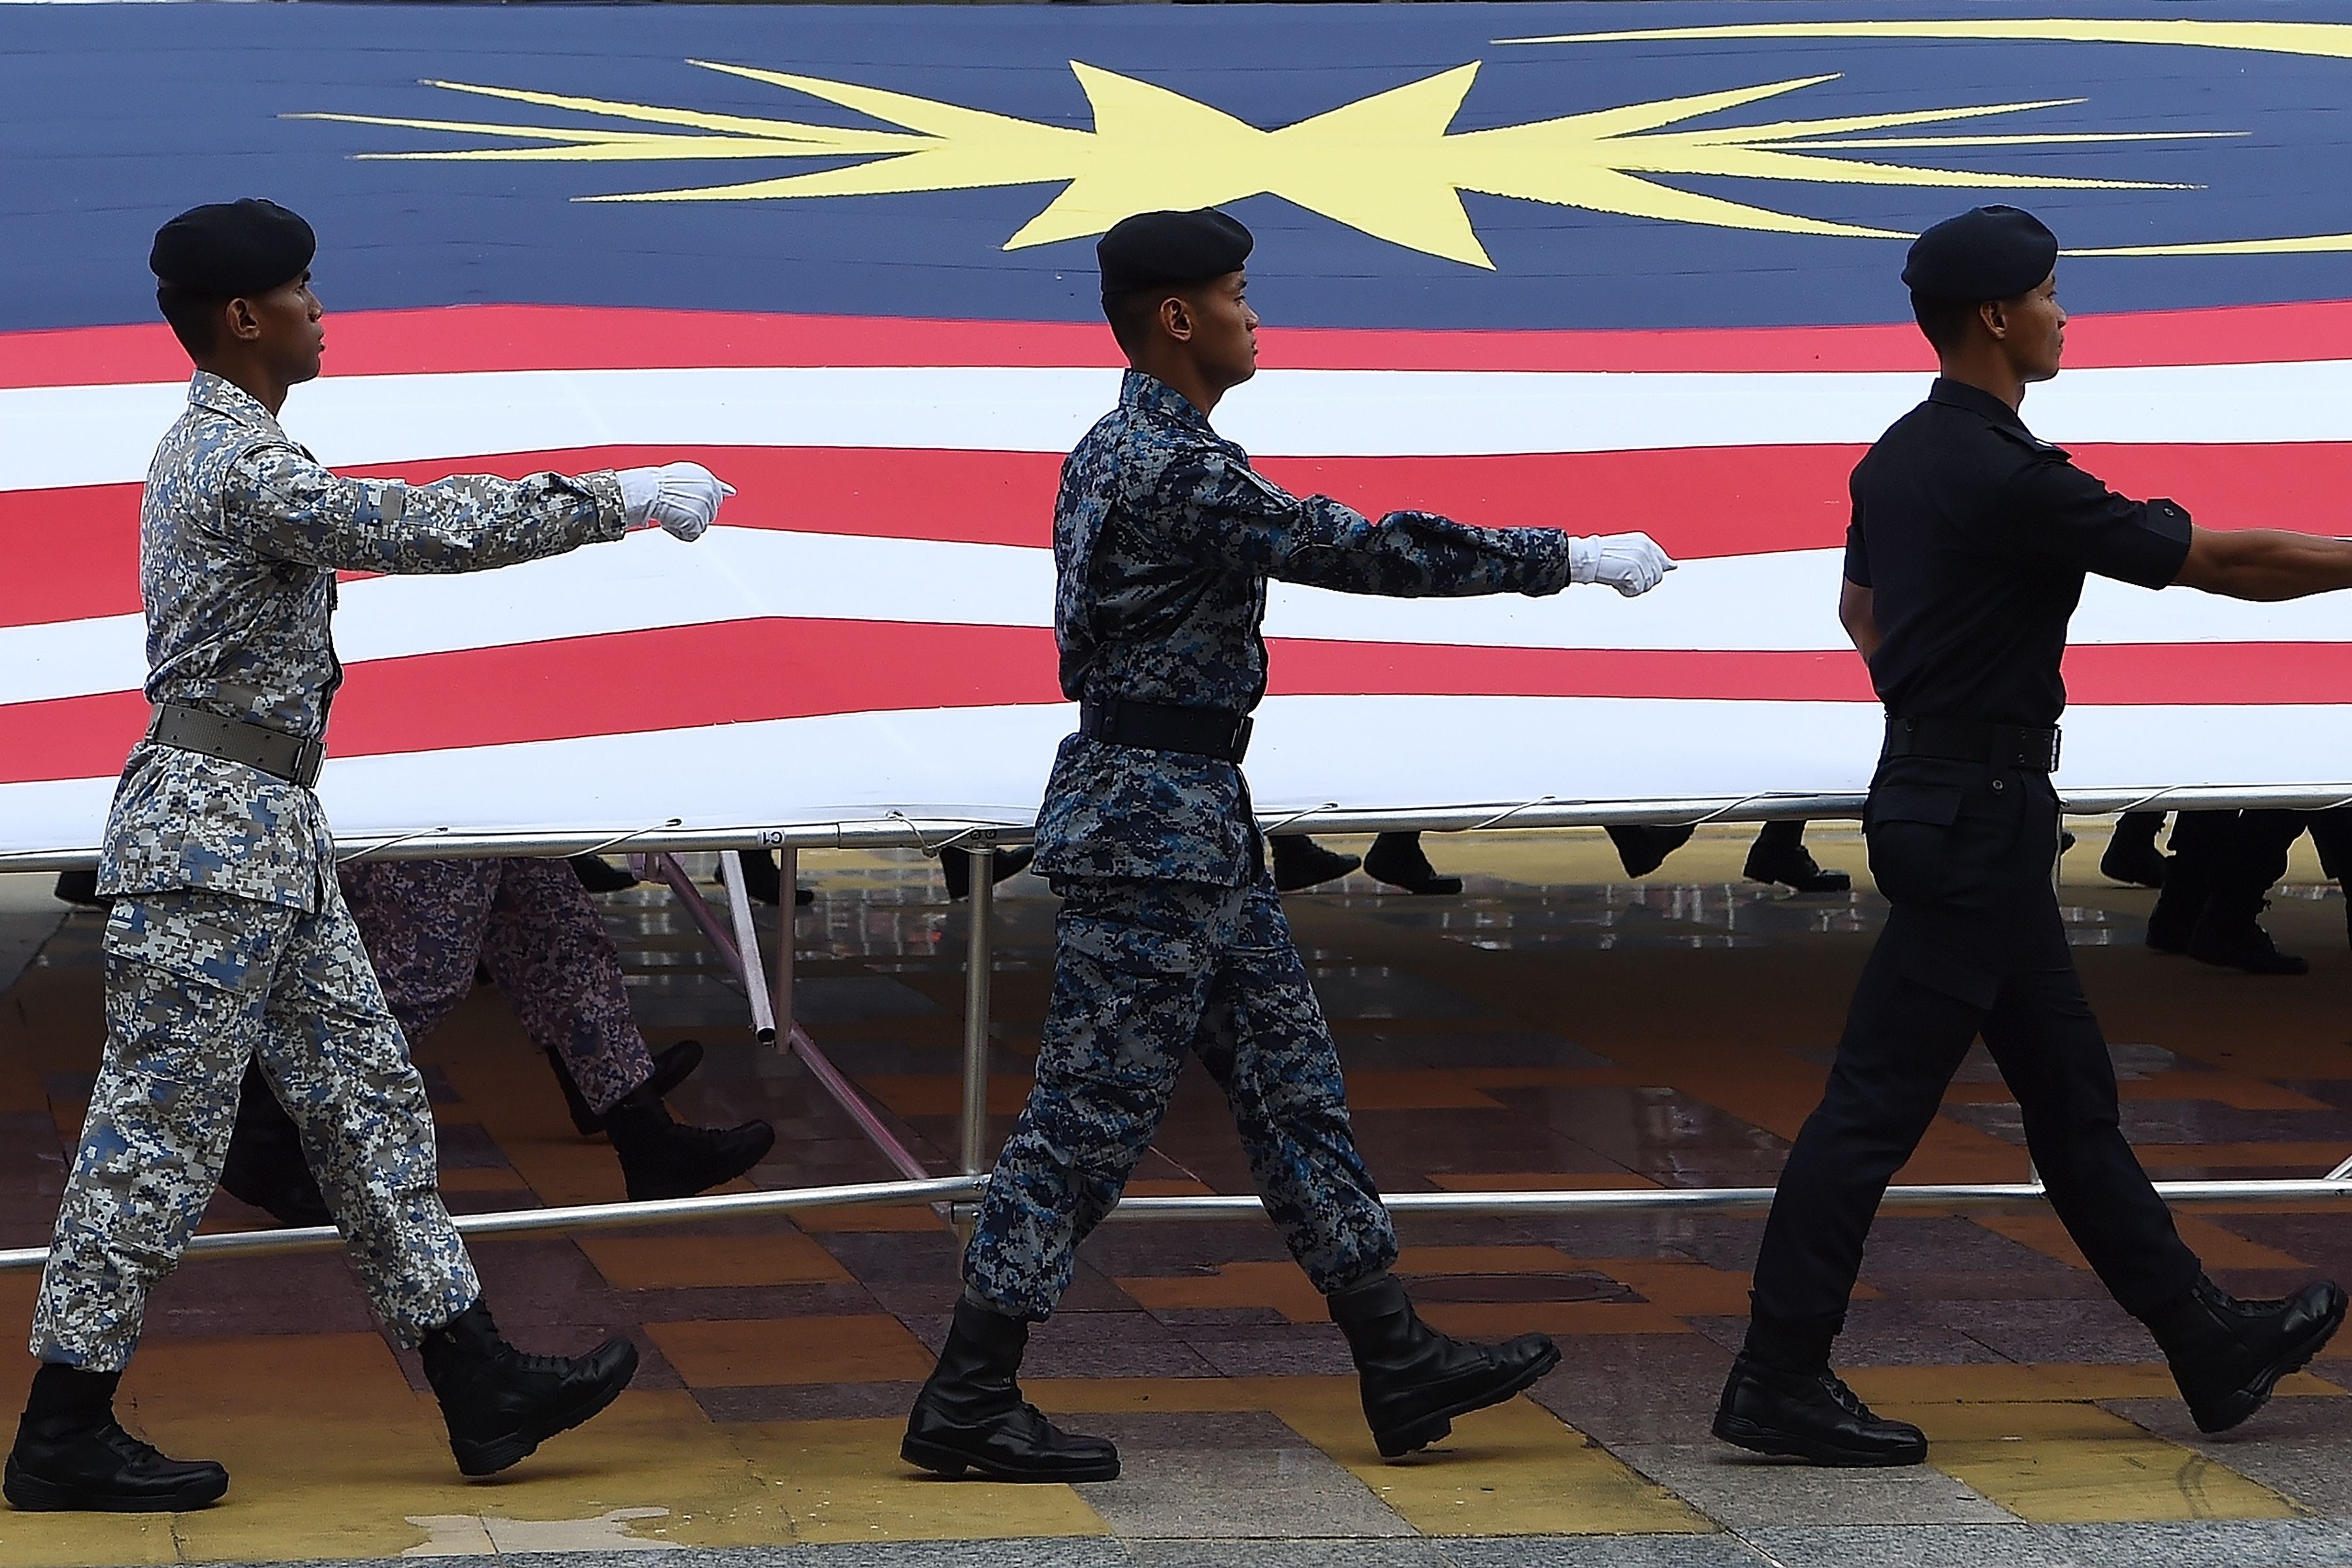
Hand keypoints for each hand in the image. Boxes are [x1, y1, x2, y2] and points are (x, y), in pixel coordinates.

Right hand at [618, 462, 733, 540]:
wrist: (649, 491)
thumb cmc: (659, 484)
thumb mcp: (686, 475)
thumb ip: (709, 483)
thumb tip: (731, 491)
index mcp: (707, 479)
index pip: (718, 493)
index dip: (708, 503)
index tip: (710, 506)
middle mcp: (710, 491)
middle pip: (709, 514)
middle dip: (694, 515)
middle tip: (676, 509)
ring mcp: (706, 506)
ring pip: (700, 526)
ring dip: (685, 524)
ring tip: (670, 513)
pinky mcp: (698, 520)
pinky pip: (691, 536)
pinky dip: (679, 533)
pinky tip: (669, 522)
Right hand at [1569, 532, 1674, 596]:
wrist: (1586, 558)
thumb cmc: (1602, 557)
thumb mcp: (1631, 554)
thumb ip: (1653, 559)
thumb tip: (1673, 566)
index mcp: (1645, 542)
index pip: (1662, 562)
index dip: (1651, 573)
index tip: (1638, 576)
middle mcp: (1645, 548)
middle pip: (1657, 576)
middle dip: (1643, 582)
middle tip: (1625, 578)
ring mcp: (1640, 558)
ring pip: (1649, 584)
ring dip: (1634, 587)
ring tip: (1620, 580)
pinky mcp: (1634, 569)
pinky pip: (1638, 589)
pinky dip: (1627, 591)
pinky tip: (1617, 584)